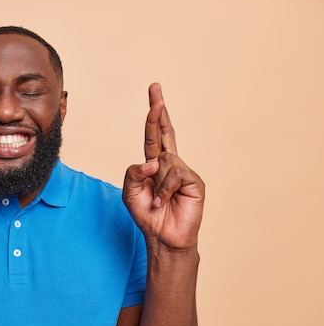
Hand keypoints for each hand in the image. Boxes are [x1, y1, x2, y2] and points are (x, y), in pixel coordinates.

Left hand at [123, 83, 204, 250]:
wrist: (163, 238)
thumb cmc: (148, 215)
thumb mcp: (130, 193)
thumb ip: (133, 173)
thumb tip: (151, 161)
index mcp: (154, 164)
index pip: (154, 135)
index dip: (154, 115)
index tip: (154, 93)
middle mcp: (170, 163)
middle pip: (165, 131)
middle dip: (158, 110)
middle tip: (155, 88)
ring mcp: (184, 171)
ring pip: (164, 160)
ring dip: (156, 183)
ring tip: (157, 201)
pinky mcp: (194, 181)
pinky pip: (174, 174)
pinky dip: (164, 189)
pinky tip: (164, 202)